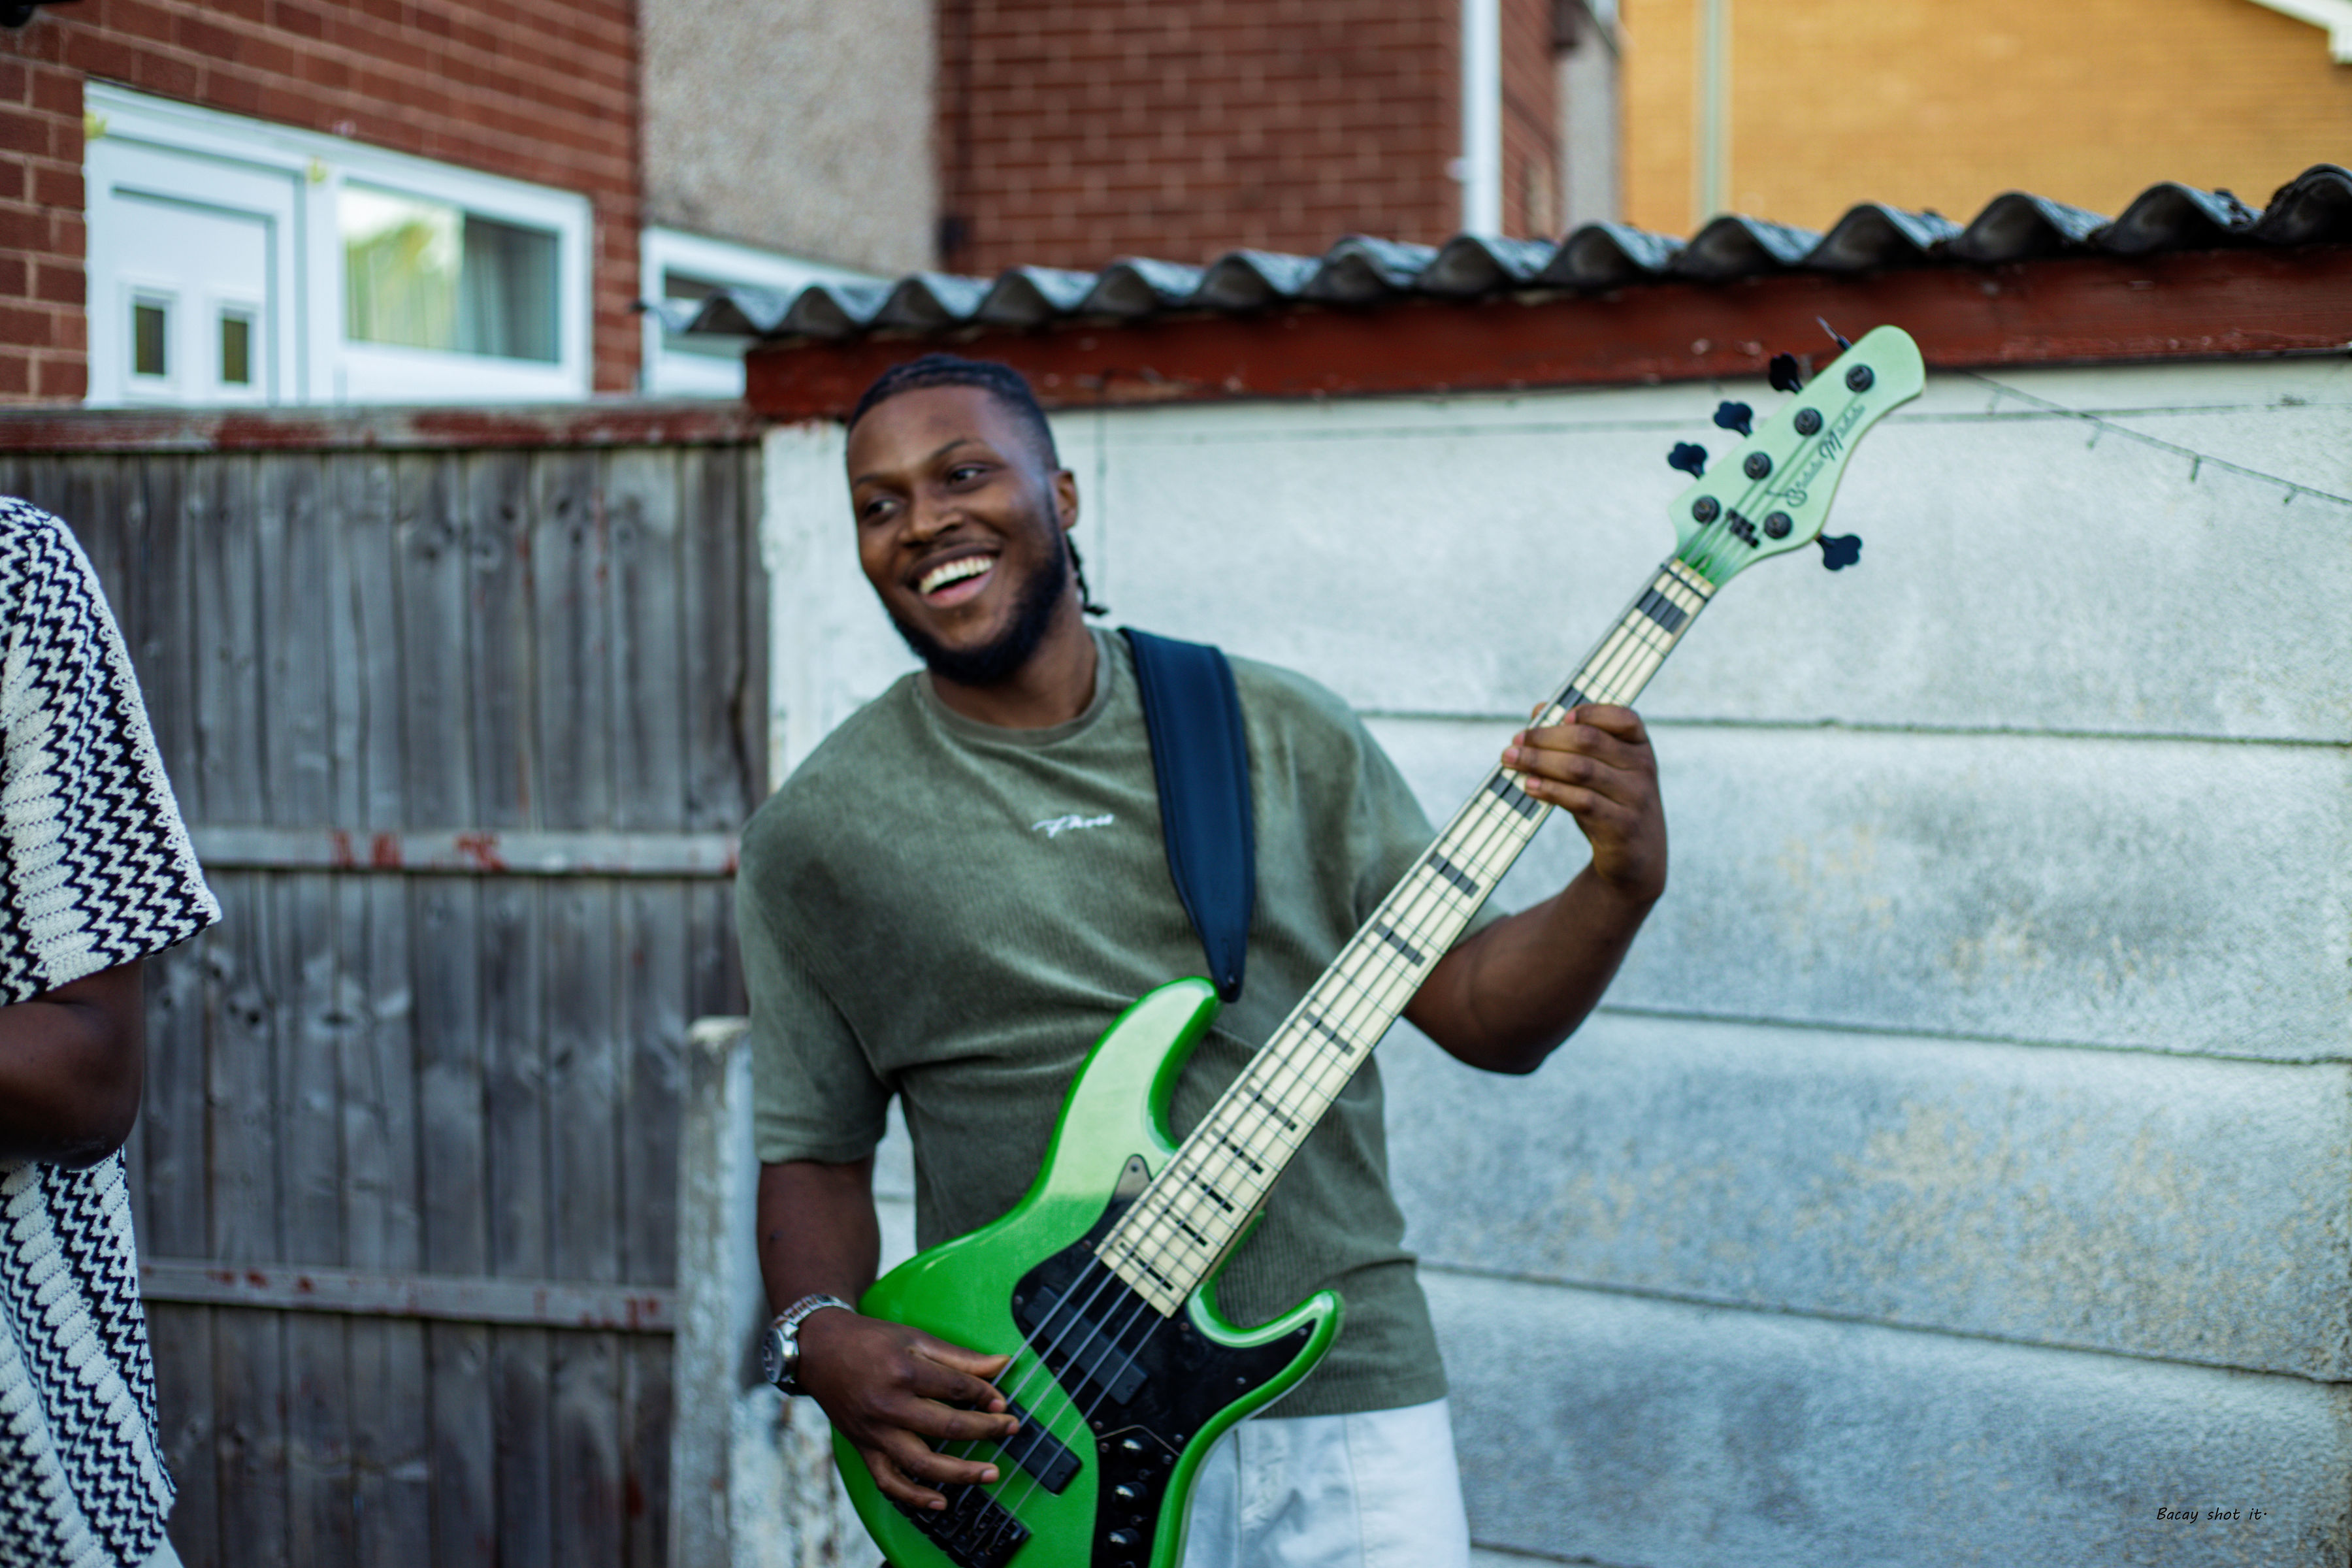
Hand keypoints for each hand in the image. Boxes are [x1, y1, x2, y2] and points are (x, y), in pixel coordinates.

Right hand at [795, 1307, 1021, 1510]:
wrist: (820, 1351)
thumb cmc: (870, 1341)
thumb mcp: (916, 1338)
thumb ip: (960, 1357)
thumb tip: (1002, 1363)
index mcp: (905, 1372)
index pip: (959, 1389)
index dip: (988, 1396)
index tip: (1003, 1401)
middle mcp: (889, 1406)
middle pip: (947, 1427)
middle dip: (986, 1431)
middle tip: (1011, 1430)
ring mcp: (875, 1432)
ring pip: (922, 1463)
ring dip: (960, 1473)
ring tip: (989, 1474)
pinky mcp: (864, 1448)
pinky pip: (889, 1481)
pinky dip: (914, 1497)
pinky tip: (940, 1502)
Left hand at [1501, 704, 1665, 904]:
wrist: (1636, 857)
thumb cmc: (1610, 803)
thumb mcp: (1600, 770)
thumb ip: (1574, 739)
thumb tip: (1539, 709)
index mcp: (1639, 747)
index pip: (1622, 718)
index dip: (1590, 711)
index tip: (1559, 716)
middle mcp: (1643, 768)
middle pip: (1588, 741)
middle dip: (1545, 738)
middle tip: (1514, 742)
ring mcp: (1636, 798)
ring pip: (1581, 769)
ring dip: (1540, 762)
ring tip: (1511, 760)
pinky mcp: (1623, 826)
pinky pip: (1582, 802)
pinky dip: (1551, 791)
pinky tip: (1530, 786)